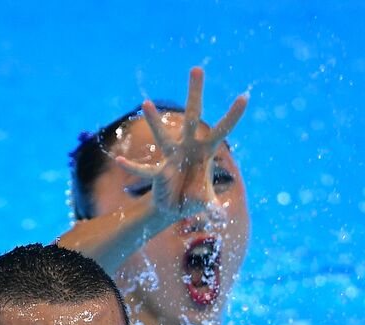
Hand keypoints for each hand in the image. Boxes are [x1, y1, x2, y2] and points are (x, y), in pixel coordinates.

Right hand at [114, 67, 247, 221]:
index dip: (232, 115)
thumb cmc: (194, 198)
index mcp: (206, 151)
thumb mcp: (205, 202)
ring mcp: (172, 157)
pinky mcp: (158, 172)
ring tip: (145, 103)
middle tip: (196, 68)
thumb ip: (212, 206)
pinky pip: (145, 171)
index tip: (244, 96)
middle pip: (193, 117)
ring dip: (155, 121)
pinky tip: (120, 160)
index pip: (221, 130)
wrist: (175, 208)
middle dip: (195, 94)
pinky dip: (133, 167)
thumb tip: (220, 216)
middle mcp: (189, 147)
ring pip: (164, 135)